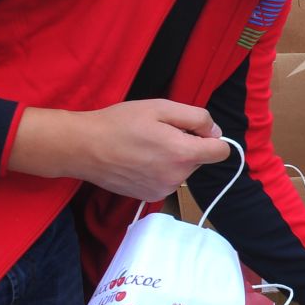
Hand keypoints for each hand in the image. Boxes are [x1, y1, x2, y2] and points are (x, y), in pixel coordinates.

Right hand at [9, 99, 227, 202]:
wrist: (83, 148)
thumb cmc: (120, 123)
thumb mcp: (161, 107)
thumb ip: (197, 118)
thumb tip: (215, 132)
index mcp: (183, 154)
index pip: (221, 151)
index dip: (211, 136)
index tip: (193, 129)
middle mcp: (176, 178)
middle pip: (200, 159)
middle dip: (187, 145)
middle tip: (159, 133)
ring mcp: (163, 191)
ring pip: (183, 170)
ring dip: (173, 158)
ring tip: (146, 146)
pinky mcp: (150, 197)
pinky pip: (168, 180)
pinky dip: (160, 170)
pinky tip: (140, 160)